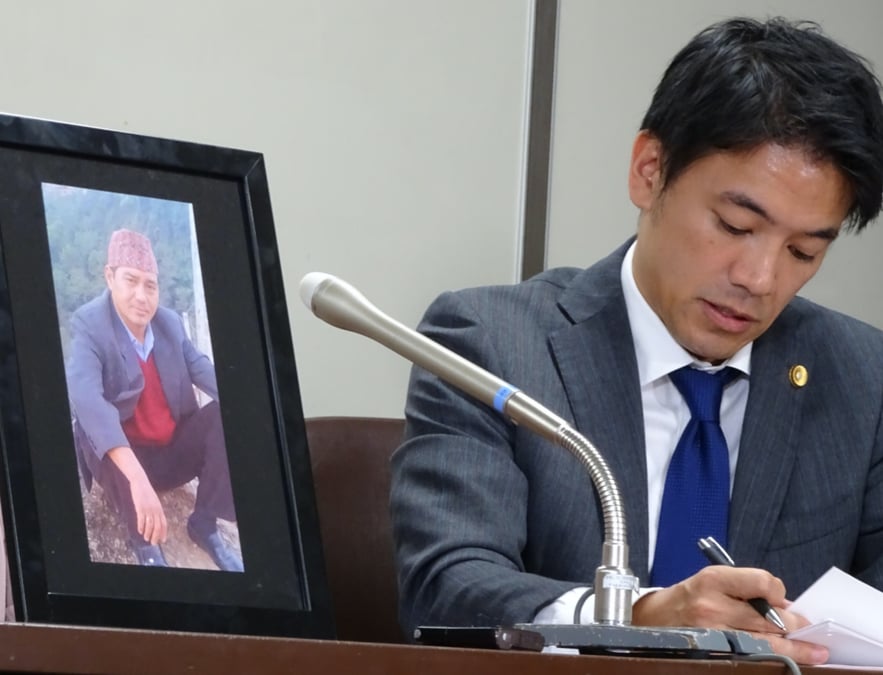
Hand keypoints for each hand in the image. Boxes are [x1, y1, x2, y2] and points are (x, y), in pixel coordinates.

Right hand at [128, 472, 166, 545]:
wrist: (140, 482)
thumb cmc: (146, 492)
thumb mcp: (154, 501)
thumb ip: (155, 510)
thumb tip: (155, 520)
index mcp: (160, 508)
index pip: (164, 523)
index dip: (163, 532)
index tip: (163, 540)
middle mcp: (155, 509)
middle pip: (158, 526)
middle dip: (156, 536)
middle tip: (154, 543)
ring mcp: (148, 508)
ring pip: (150, 524)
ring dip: (148, 533)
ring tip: (146, 539)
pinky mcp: (140, 507)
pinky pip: (142, 519)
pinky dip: (141, 527)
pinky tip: (140, 531)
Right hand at [632, 566, 827, 664]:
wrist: (651, 619)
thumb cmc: (686, 598)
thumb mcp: (712, 582)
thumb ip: (746, 590)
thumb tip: (786, 606)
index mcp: (713, 580)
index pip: (763, 582)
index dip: (778, 591)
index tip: (780, 597)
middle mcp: (713, 606)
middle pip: (770, 618)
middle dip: (796, 625)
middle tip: (810, 630)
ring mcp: (714, 633)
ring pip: (767, 643)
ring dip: (795, 648)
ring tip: (815, 652)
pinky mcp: (715, 652)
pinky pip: (754, 656)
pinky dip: (775, 657)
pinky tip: (792, 659)